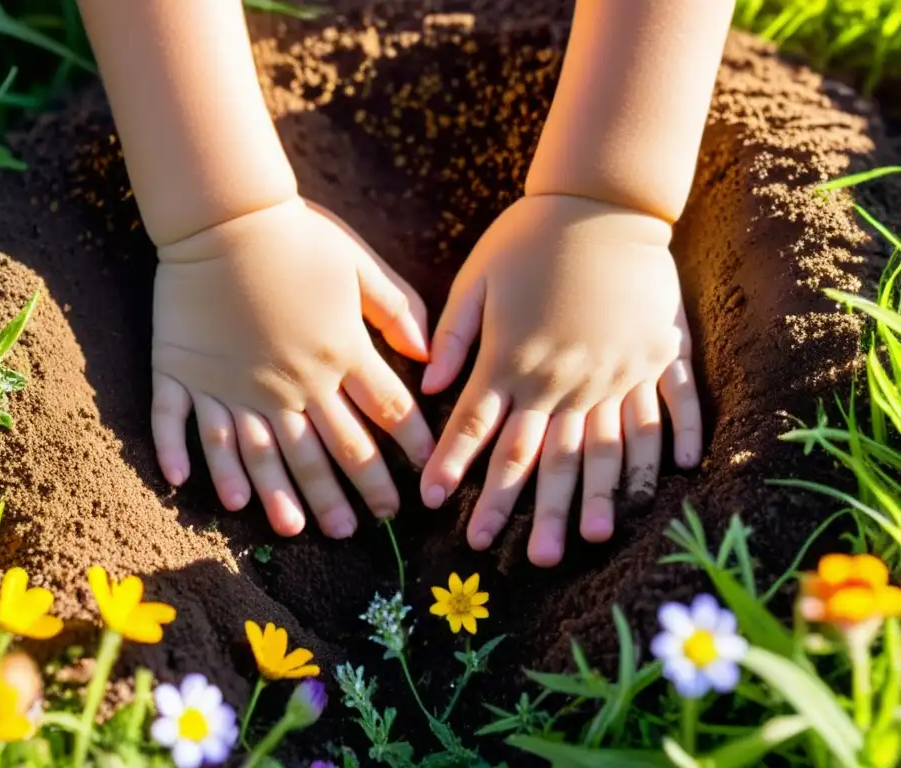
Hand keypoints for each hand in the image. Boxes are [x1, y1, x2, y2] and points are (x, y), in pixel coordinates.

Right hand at [151, 197, 433, 537]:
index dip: (408, 448)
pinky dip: (182, 456)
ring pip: (258, 455)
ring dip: (278, 496)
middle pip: (326, 451)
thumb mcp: (359, 264)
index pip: (385, 414)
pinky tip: (189, 489)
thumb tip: (427, 355)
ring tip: (294, 530)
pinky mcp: (182, 372)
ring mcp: (232, 384)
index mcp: (337, 354)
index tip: (421, 478)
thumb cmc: (297, 234)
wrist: (223, 213)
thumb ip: (396, 310)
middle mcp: (289, 383)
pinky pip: (179, 424)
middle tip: (360, 529)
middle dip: (349, 493)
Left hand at [420, 195, 702, 566]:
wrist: (600, 200)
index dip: (455, 469)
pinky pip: (672, 403)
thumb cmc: (531, 238)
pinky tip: (681, 476)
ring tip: (594, 538)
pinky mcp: (657, 352)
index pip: (476, 428)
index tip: (436, 506)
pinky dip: (677, 438)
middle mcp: (566, 377)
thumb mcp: (477, 278)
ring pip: (608, 446)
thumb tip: (427, 386)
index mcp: (515, 360)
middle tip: (526, 559)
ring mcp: (617, 369)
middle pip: (544, 457)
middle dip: (530, 510)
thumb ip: (453, 336)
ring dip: (600, 495)